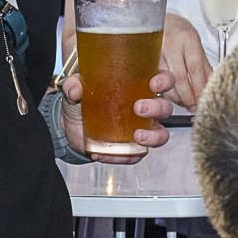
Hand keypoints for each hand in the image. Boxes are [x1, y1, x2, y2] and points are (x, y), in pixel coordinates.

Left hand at [58, 67, 180, 164]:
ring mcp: (141, 130)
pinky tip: (106, 153)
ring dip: (153, 136)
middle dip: (157, 108)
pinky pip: (136, 155)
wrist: (71, 126)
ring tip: (137, 136)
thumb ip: (73, 85)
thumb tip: (76, 89)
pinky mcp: (131, 149)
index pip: (163, 81)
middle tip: (138, 108)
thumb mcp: (75, 88)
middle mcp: (146, 108)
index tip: (154, 84)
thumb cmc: (83, 100)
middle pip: (165, 108)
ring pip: (161, 134)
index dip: (165, 81)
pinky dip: (124, 156)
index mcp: (139, 87)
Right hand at [158, 15, 210, 109]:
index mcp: (187, 38)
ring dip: (175, 96)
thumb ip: (204, 65)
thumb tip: (212, 85)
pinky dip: (163, 90)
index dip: (200, 87)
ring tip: (183, 102)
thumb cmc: (176, 31)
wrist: (152, 17)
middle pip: (179, 77)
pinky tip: (169, 95)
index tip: (204, 100)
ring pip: (165, 80)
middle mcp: (169, 43)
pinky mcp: (142, 58)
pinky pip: (153, 79)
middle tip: (193, 106)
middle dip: (187, 96)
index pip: (195, 68)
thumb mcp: (194, 43)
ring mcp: (153, 51)